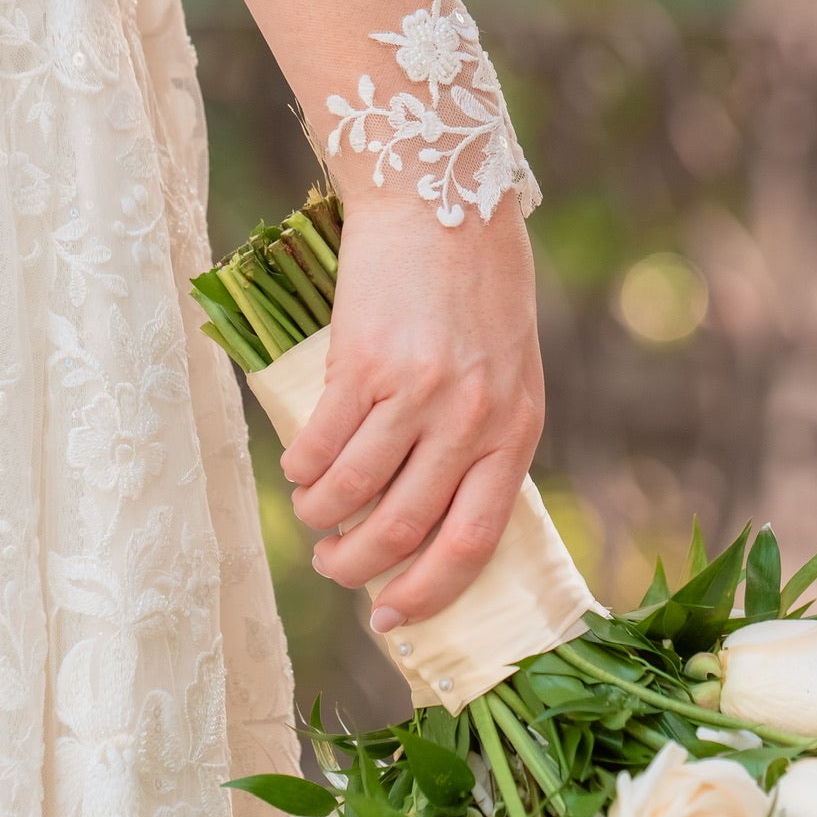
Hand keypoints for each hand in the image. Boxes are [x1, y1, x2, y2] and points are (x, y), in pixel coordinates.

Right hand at [281, 196, 543, 627]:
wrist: (441, 197)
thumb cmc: (478, 289)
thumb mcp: (508, 371)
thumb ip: (483, 439)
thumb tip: (433, 520)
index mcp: (515, 430)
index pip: (473, 542)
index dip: (429, 592)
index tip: (393, 620)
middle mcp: (468, 419)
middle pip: (404, 529)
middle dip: (358, 566)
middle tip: (336, 567)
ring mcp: (414, 393)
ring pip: (351, 494)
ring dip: (320, 519)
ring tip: (312, 516)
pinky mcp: (361, 364)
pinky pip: (319, 445)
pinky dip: (302, 470)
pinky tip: (300, 469)